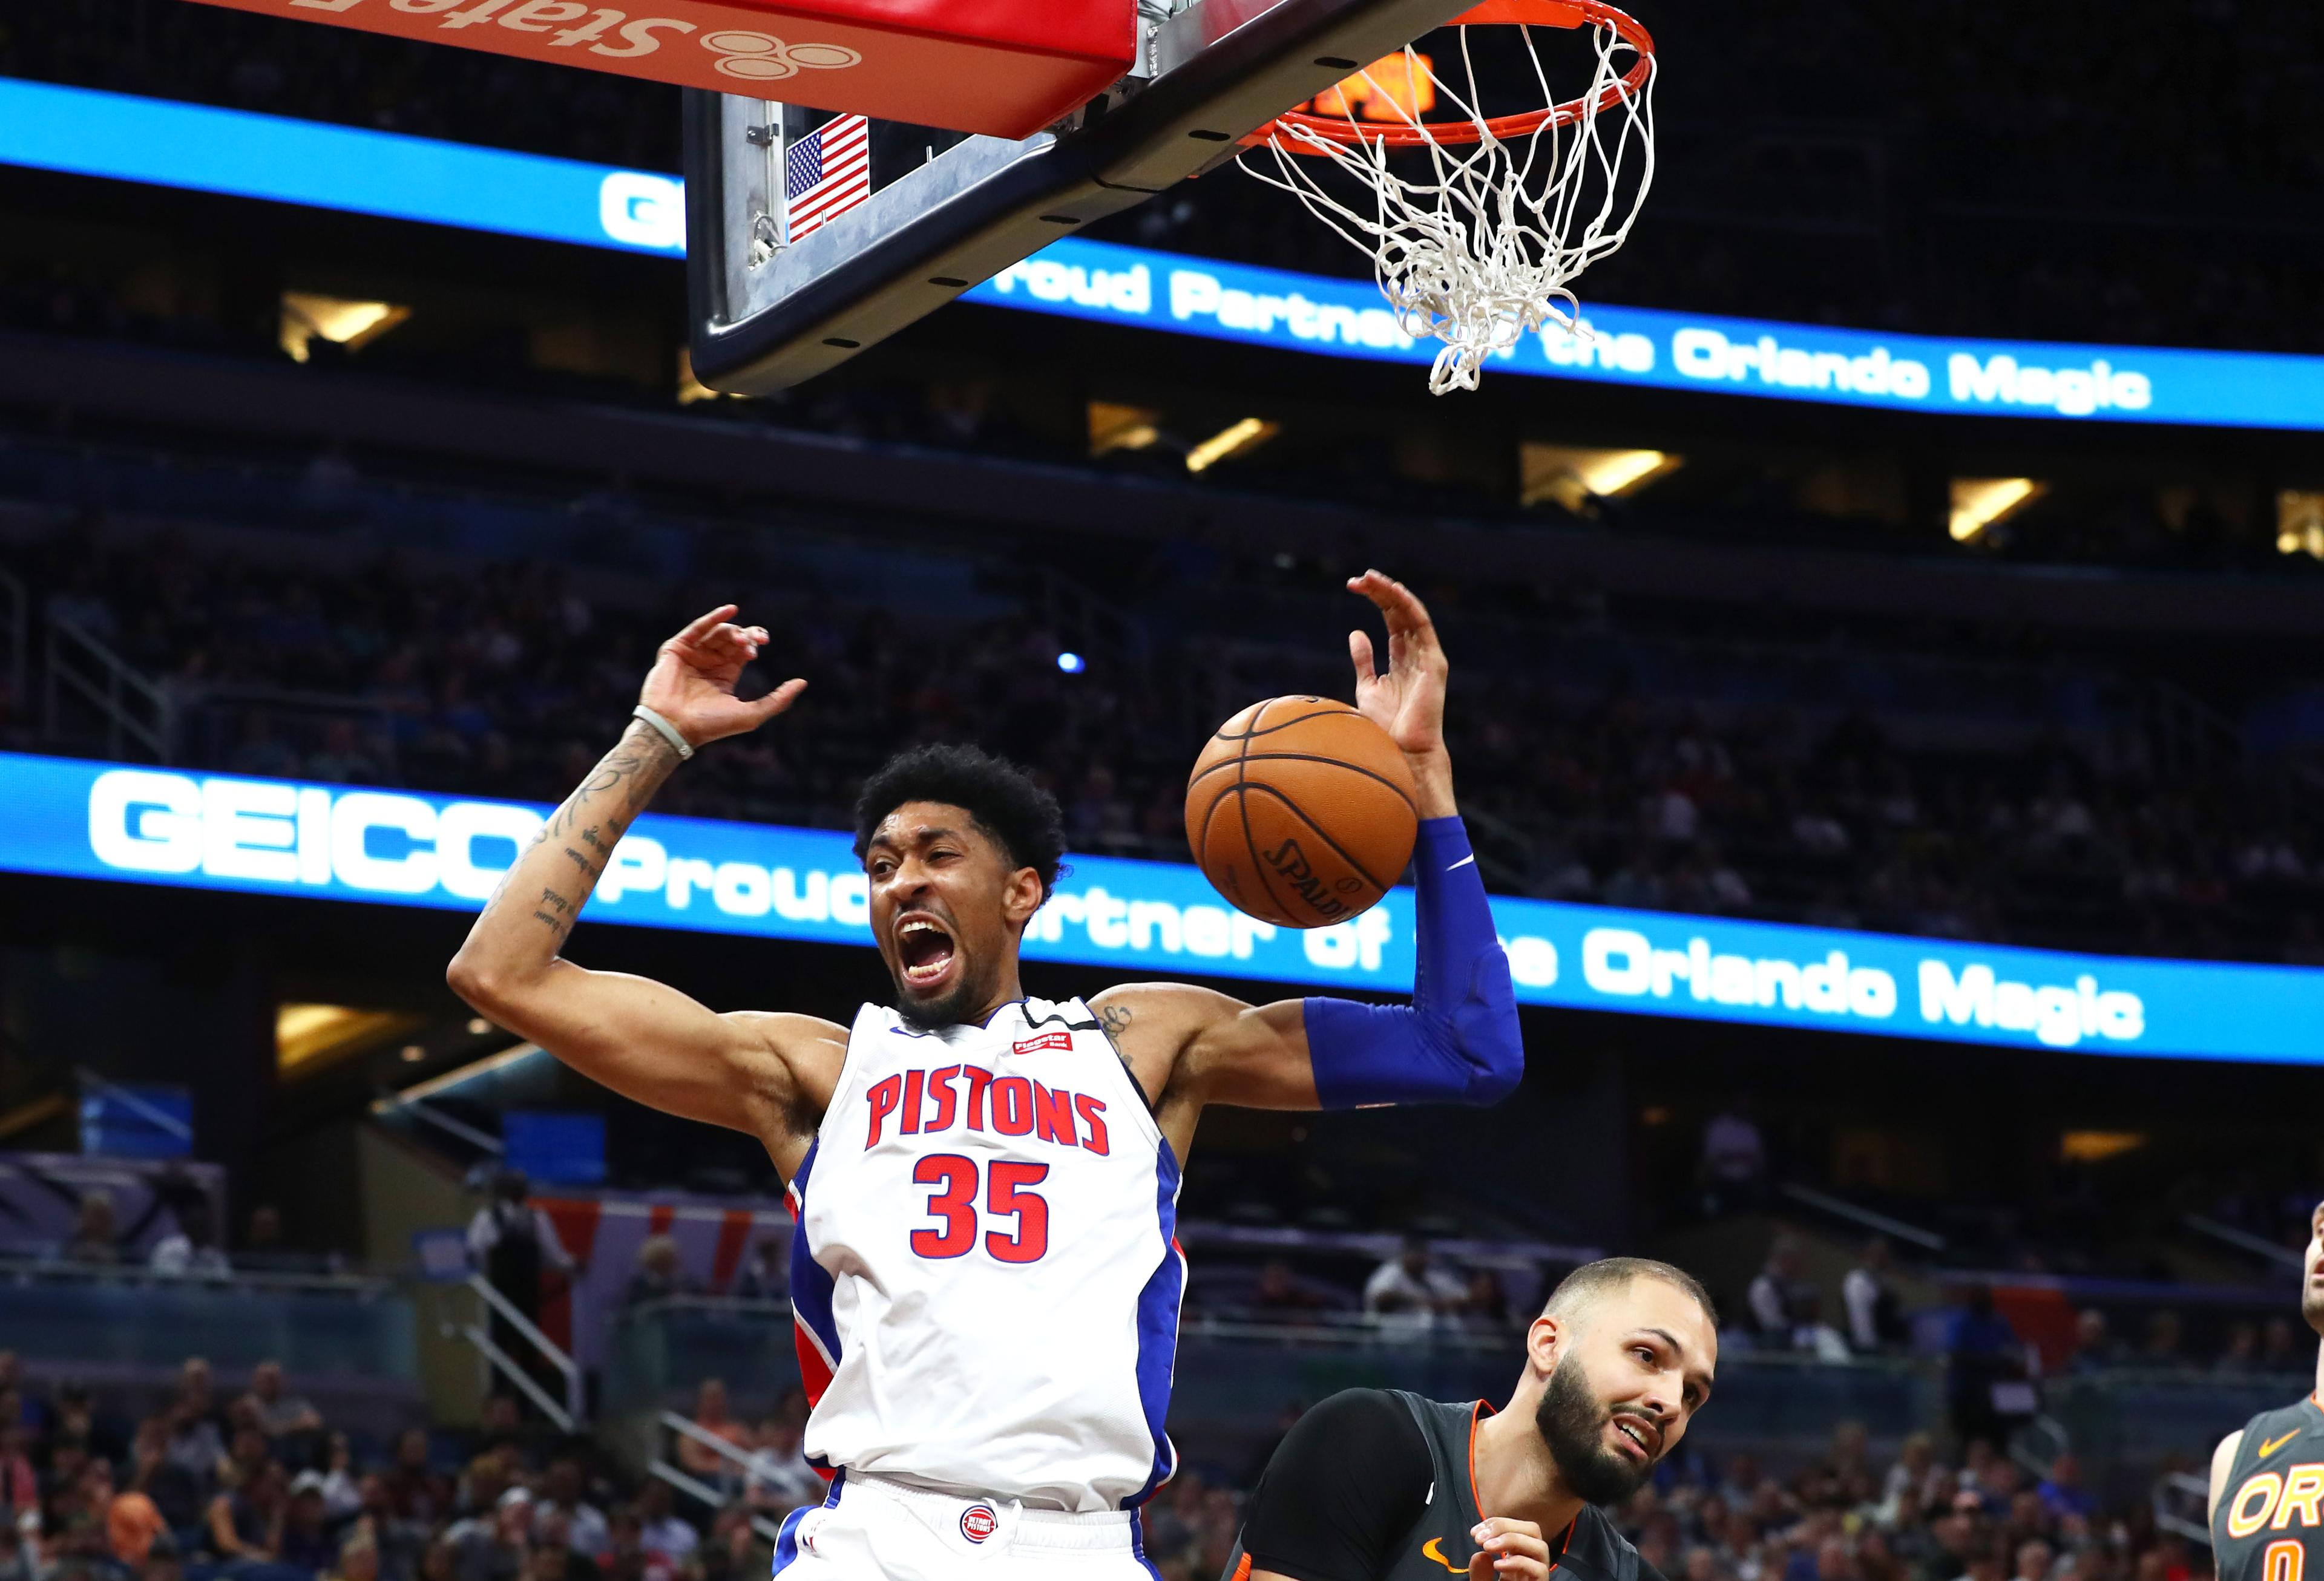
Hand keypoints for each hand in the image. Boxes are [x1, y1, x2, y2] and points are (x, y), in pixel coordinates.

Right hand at [637, 605, 806, 747]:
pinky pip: (696, 628)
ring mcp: (692, 654)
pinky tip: (730, 610)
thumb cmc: (712, 725)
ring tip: (741, 638)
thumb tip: (803, 682)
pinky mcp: (676, 649)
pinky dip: (713, 618)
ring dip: (732, 631)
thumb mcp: (752, 715)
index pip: (744, 649)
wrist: (676, 728)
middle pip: (732, 637)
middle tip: (756, 641)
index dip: (754, 641)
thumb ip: (778, 700)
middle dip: (746, 636)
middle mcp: (709, 662)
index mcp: (725, 674)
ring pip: (716, 632)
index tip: (762, 645)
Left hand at [1347, 570, 1453, 814]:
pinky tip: (1391, 590)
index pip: (1391, 619)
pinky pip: (1422, 626)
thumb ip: (1364, 660)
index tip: (1353, 586)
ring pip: (1410, 613)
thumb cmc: (1386, 728)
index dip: (1376, 599)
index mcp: (1403, 659)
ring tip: (1369, 578)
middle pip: (1400, 612)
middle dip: (1380, 591)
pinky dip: (1407, 605)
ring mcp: (1427, 657)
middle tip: (1358, 578)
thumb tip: (1356, 632)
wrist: (1402, 752)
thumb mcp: (1367, 688)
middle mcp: (1417, 653)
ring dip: (1391, 592)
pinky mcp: (1433, 663)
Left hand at [1468, 1518, 1550, 1580]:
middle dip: (1505, 1526)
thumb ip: (1480, 1574)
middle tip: (1480, 1538)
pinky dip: (1518, 1562)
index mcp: (1519, 1560)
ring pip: (1541, 1546)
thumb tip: (1479, 1554)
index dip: (1496, 1524)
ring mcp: (1538, 1576)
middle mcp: (1531, 1564)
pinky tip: (1498, 1565)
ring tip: (1487, 1547)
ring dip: (1512, 1539)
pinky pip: (1540, 1569)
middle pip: (1532, 1530)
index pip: (1516, 1529)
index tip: (1474, 1532)